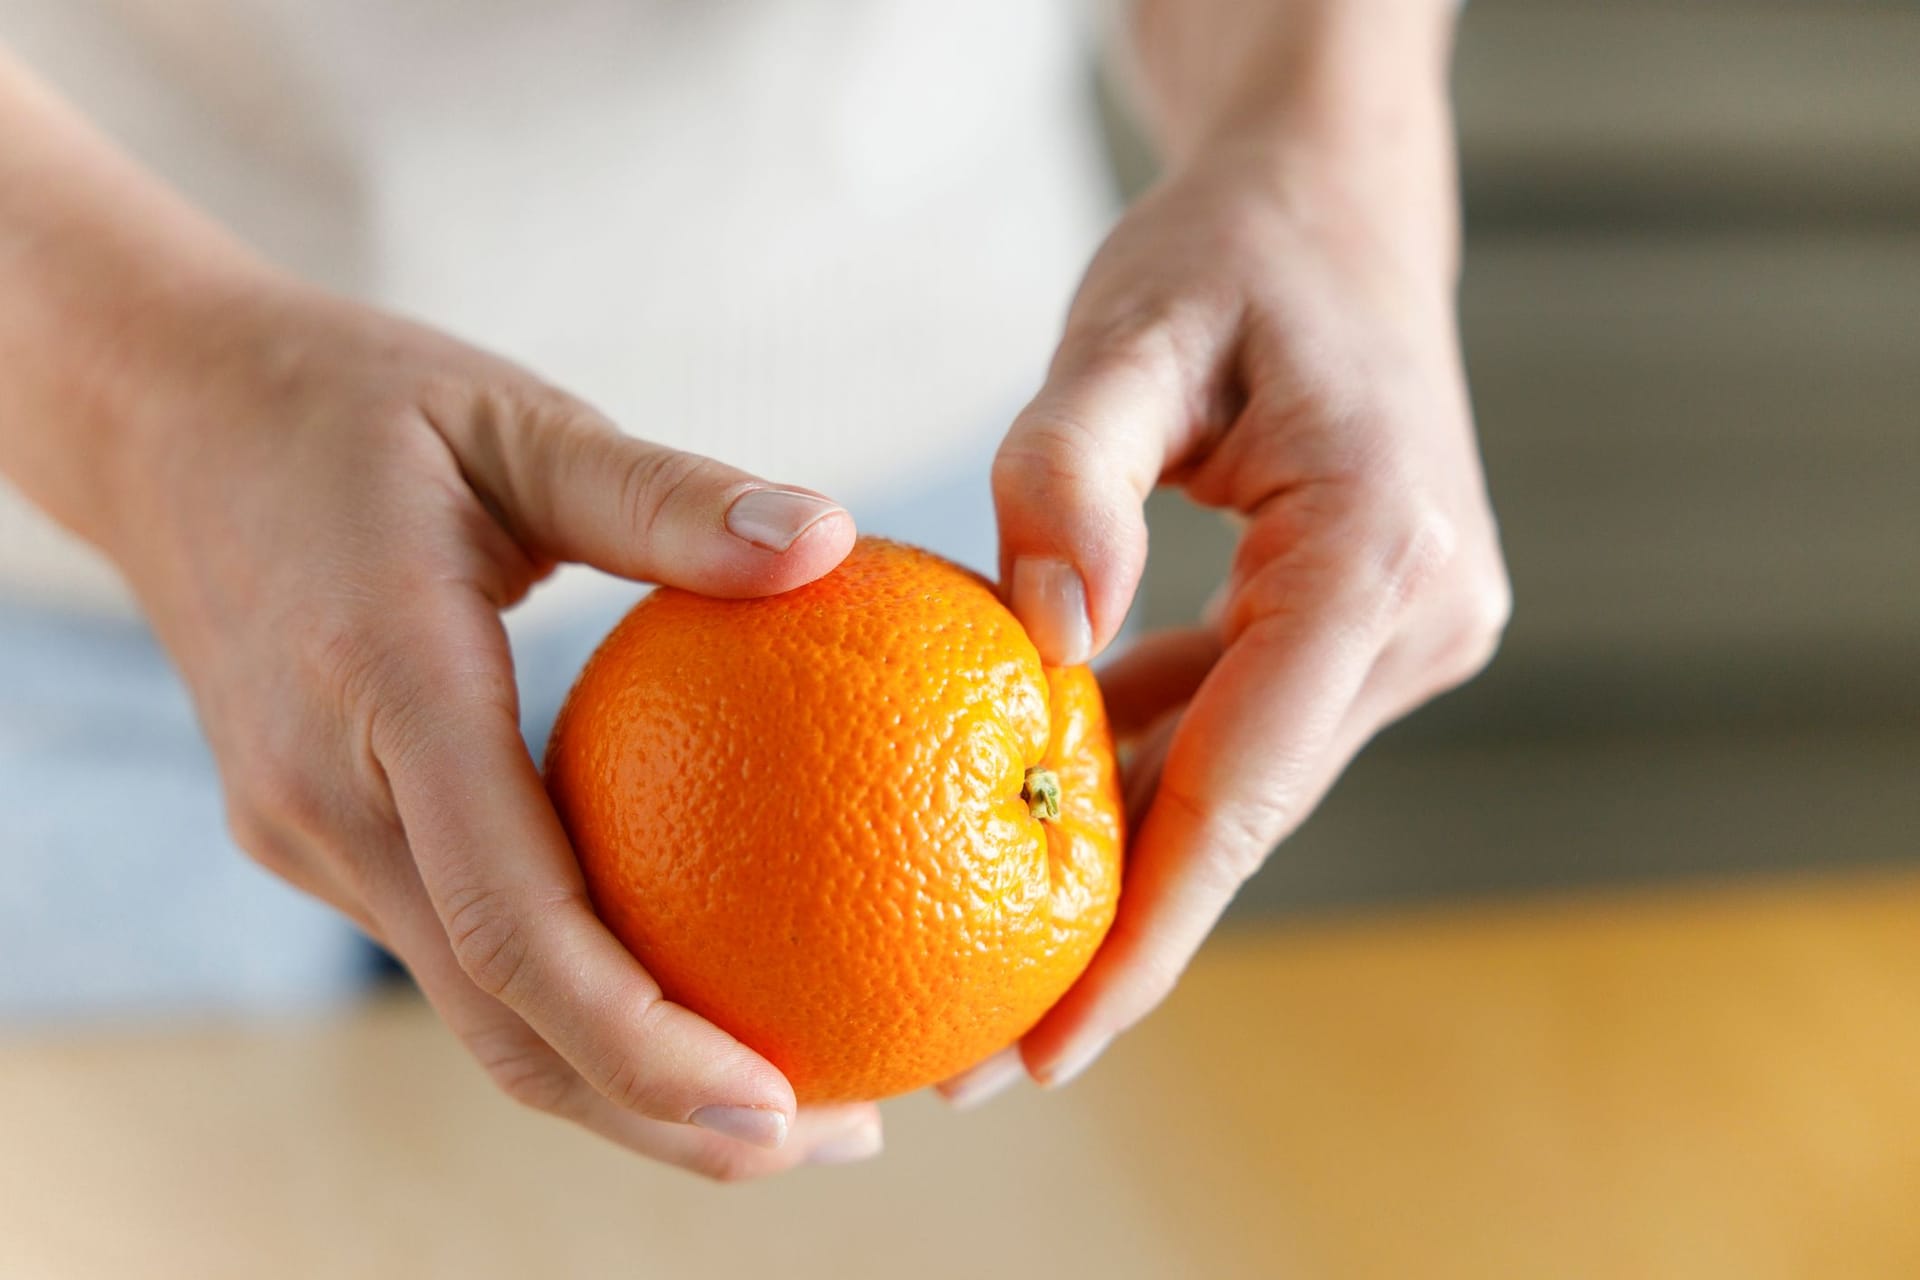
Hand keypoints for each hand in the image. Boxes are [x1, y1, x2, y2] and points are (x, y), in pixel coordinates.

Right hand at [102, 280, 880, 1177]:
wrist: (161, 415)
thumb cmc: (355, 401)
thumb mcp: (519, 419)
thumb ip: (665, 494)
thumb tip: (831, 541)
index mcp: (380, 691)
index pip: (509, 924)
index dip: (641, 1042)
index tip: (781, 1106)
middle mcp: (328, 797)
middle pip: (498, 1023)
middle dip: (662, 1115)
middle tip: (843, 1140)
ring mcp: (308, 829)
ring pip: (474, 1009)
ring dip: (622, 1080)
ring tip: (790, 1101)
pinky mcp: (317, 830)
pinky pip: (457, 942)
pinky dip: (568, 999)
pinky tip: (685, 982)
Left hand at [946, 53, 1508, 1099]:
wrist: (1335, 198)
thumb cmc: (1230, 247)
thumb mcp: (1133, 326)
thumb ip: (1072, 467)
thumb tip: (1036, 641)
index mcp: (1379, 553)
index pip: (1247, 787)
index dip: (1144, 933)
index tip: (1048, 1048)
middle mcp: (1421, 612)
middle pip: (1245, 813)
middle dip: (1118, 936)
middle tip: (983, 1056)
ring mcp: (1407, 626)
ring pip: (1242, 779)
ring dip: (1126, 859)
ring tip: (995, 961)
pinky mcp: (1369, 622)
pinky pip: (1244, 721)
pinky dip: (1149, 761)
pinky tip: (1042, 805)